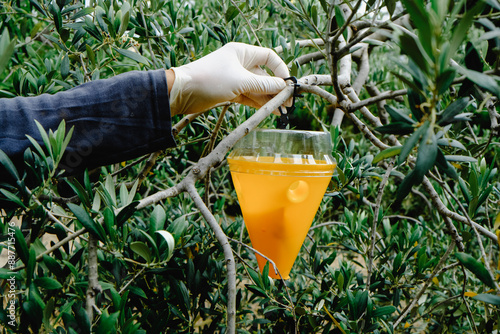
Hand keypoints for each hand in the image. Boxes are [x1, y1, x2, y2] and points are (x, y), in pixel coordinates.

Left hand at [168, 42, 289, 114]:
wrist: (183, 92)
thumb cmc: (210, 79)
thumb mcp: (241, 81)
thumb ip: (263, 85)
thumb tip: (282, 86)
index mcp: (242, 52)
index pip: (269, 57)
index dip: (280, 69)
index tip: (288, 84)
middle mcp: (240, 63)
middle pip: (265, 75)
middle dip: (276, 89)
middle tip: (288, 103)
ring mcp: (235, 78)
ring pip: (258, 88)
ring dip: (269, 99)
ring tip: (282, 111)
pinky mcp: (230, 92)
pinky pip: (249, 96)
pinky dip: (259, 103)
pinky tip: (270, 111)